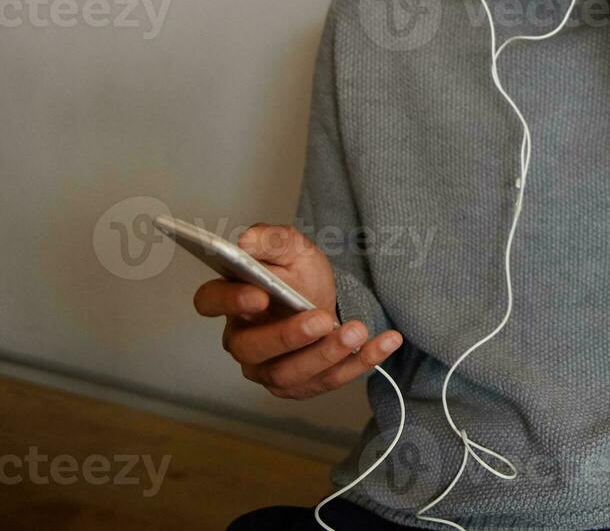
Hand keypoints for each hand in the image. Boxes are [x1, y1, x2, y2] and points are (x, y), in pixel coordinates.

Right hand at [192, 223, 402, 399]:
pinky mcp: (299, 385)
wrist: (329, 298)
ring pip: (286, 375)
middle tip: (321, 320)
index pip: (210, 301)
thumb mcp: (293, 248)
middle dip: (287, 337)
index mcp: (232, 299)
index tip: (259, 296)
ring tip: (356, 330)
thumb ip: (271, 239)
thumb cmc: (300, 276)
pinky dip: (359, 363)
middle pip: (250, 349)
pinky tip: (384, 342)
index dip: (229, 301)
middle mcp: (243, 340)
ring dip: (325, 355)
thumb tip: (246, 241)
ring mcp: (267, 368)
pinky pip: (326, 382)